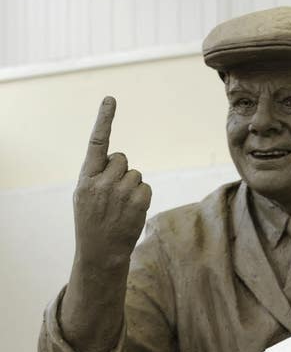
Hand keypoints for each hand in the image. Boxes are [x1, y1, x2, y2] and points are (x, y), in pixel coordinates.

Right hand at [73, 96, 151, 267]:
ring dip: (131, 187)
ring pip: (135, 174)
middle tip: (113, 194)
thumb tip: (119, 160)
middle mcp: (102, 181)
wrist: (101, 252)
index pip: (97, 143)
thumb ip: (97, 174)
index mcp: (86, 177)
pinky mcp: (138, 202)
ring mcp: (121, 192)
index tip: (110, 99)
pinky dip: (141, 196)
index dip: (104, 120)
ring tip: (121, 206)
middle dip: (120, 172)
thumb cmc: (92, 220)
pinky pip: (145, 186)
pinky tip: (131, 211)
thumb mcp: (85, 195)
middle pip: (122, 159)